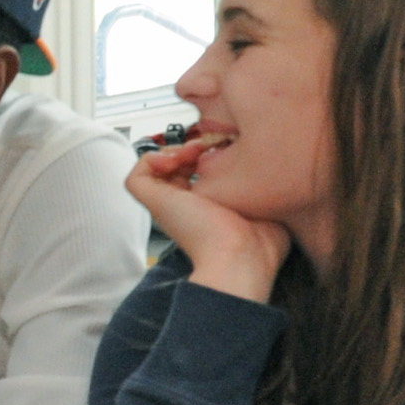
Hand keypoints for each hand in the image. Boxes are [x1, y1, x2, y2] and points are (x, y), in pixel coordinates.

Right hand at [126, 138, 295, 303]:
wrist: (242, 257)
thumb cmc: (259, 242)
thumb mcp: (267, 204)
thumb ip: (262, 188)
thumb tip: (266, 171)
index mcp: (208, 212)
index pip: (196, 177)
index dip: (207, 157)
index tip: (225, 150)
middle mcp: (184, 209)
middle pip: (175, 169)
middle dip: (190, 149)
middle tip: (208, 147)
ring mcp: (167, 206)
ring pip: (155, 170)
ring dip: (173, 150)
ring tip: (192, 151)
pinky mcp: (153, 203)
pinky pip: (137, 175)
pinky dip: (153, 158)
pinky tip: (177, 159)